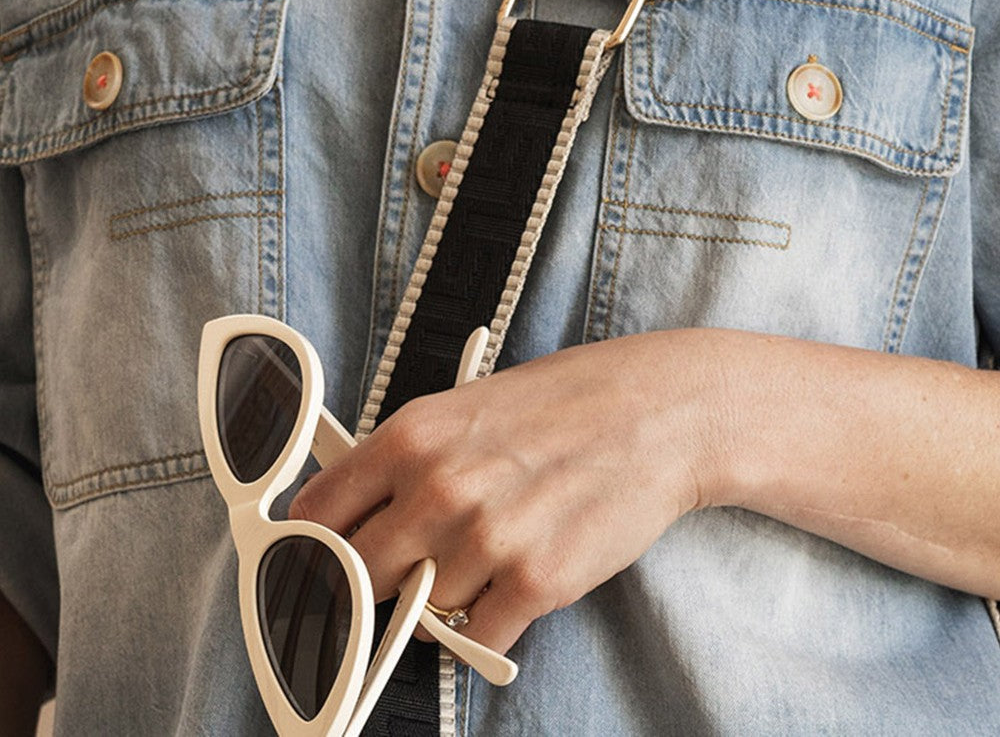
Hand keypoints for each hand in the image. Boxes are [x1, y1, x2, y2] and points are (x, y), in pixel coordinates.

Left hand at [289, 330, 727, 654]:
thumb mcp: (466, 405)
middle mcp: (439, 488)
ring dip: (441, 600)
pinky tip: (508, 586)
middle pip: (358, 575)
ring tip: (480, 560)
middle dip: (373, 580)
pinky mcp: (537, 582)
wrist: (657, 412)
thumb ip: (404, 457)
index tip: (315, 558)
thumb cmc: (562, 402)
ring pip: (421, 610)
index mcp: (412, 436)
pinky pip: (479, 635)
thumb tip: (347, 508)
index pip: (317, 513)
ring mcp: (487, 540)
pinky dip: (487, 625)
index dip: (311, 542)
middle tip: (400, 572)